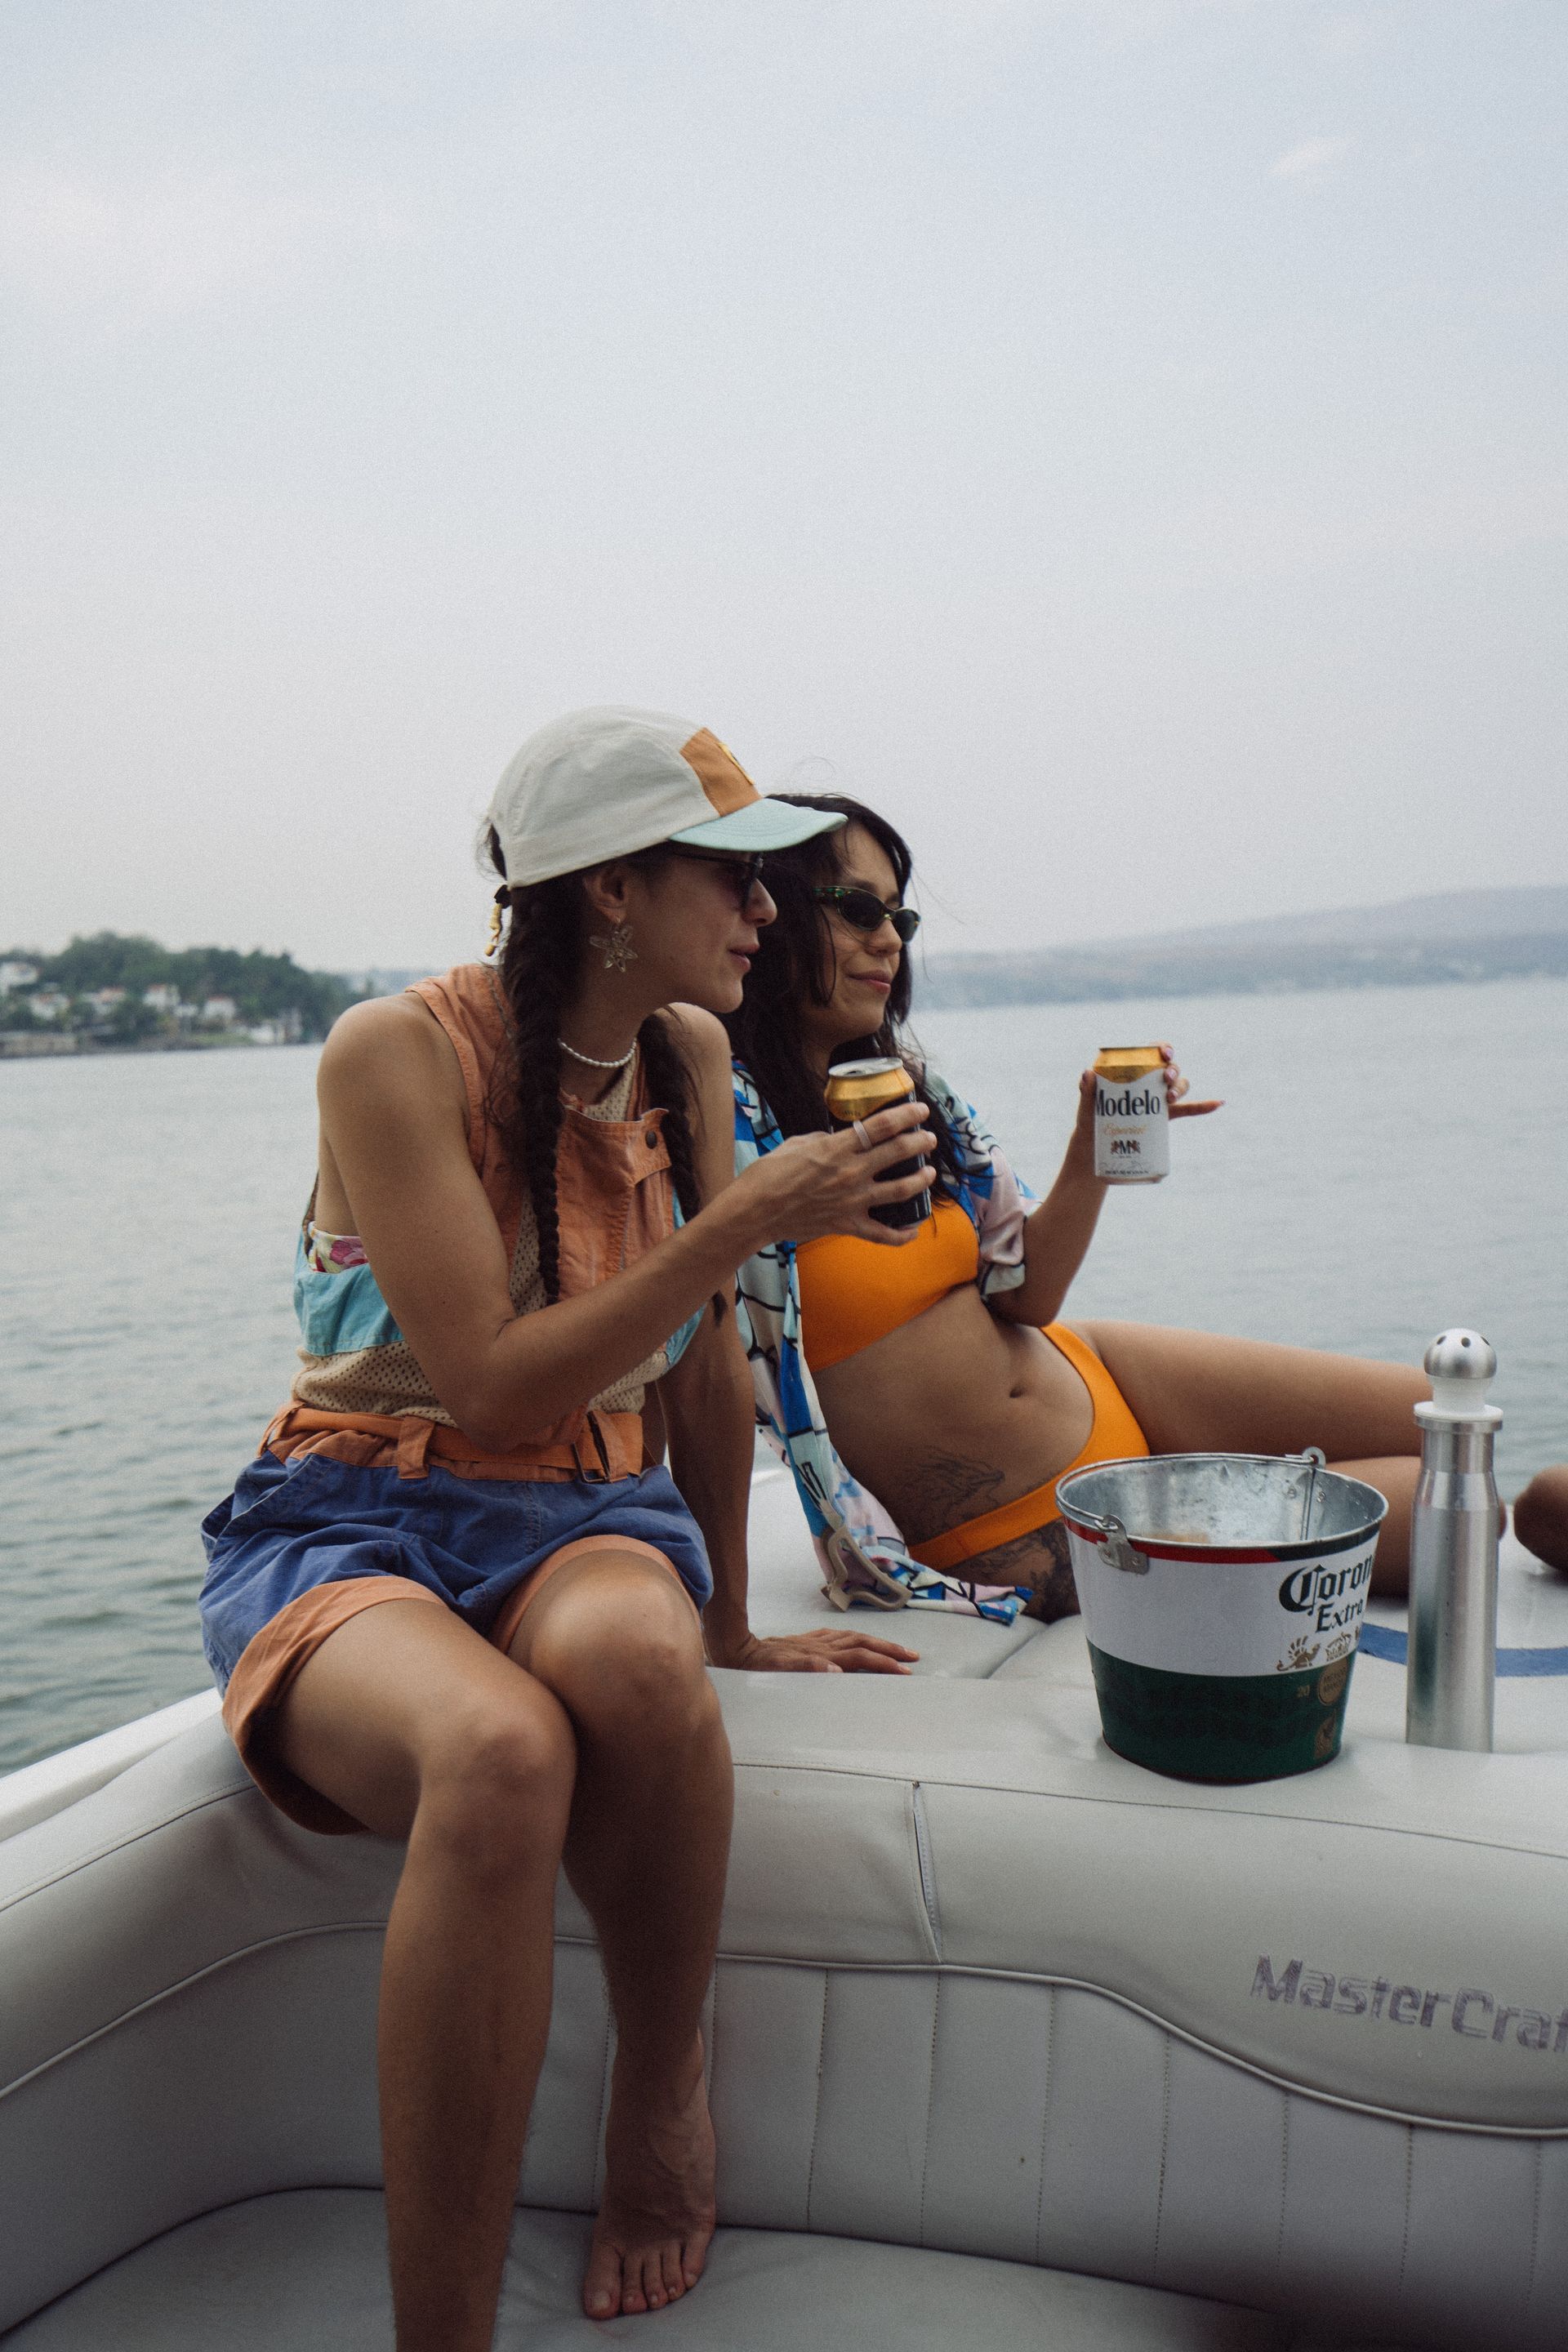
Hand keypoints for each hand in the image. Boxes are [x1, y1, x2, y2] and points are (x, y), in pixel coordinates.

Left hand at [708, 1625, 920, 1673]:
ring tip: (896, 1651)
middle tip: (912, 1658)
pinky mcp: (806, 1640)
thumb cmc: (757, 1666)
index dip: (883, 1663)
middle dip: (889, 1651)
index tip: (904, 1672)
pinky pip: (839, 1637)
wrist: (737, 1649)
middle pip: (864, 1644)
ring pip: (854, 1638)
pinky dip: (855, 1639)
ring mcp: (815, 1640)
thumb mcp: (777, 1670)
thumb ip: (806, 1667)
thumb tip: (835, 1669)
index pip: (860, 1657)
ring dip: (877, 1644)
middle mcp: (821, 1644)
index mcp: (820, 1653)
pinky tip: (859, 1642)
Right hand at [736, 1100, 936, 1248]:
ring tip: (929, 1174)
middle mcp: (851, 1173)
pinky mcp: (847, 1225)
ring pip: (900, 1190)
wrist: (755, 1211)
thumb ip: (824, 1140)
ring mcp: (852, 1201)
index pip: (882, 1126)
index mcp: (837, 1148)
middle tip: (929, 1139)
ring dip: (920, 1180)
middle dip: (920, 1143)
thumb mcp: (796, 1144)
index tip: (921, 1111)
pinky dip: (901, 1235)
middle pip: (898, 1153)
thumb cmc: (769, 1174)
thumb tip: (838, 1139)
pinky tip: (912, 1231)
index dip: (907, 1116)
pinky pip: (882, 1234)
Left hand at [1069, 1046, 1221, 1159]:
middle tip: (1165, 1079)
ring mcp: (1158, 1098)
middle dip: (1172, 1070)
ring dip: (1180, 1087)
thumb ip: (1086, 1090)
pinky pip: (1189, 1109)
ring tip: (1169, 1099)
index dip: (1162, 1048)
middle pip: (1169, 1068)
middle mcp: (1149, 1080)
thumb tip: (1087, 1073)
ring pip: (1179, 1086)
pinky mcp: (1165, 1116)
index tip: (1163, 1054)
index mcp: (1133, 1070)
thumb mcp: (1086, 1105)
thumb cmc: (1091, 1120)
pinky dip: (1204, 1106)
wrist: (1098, 1147)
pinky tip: (1218, 1103)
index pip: (1151, 1052)